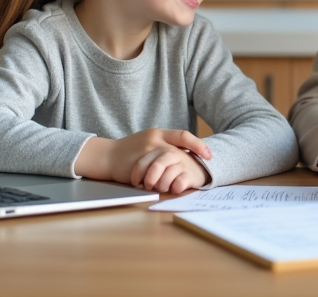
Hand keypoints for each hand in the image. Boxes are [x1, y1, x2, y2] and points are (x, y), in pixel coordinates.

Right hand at [74, 128, 211, 192]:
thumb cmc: (131, 150)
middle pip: (179, 147)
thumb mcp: (149, 141)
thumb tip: (185, 153)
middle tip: (208, 162)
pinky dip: (163, 179)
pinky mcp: (139, 163)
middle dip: (195, 154)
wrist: (108, 156)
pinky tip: (169, 184)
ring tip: (187, 178)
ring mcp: (146, 151)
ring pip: (168, 161)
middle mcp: (154, 139)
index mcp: (158, 133)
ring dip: (177, 171)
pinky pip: (155, 172)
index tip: (209, 153)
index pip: (182, 135)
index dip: (198, 144)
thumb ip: (164, 145)